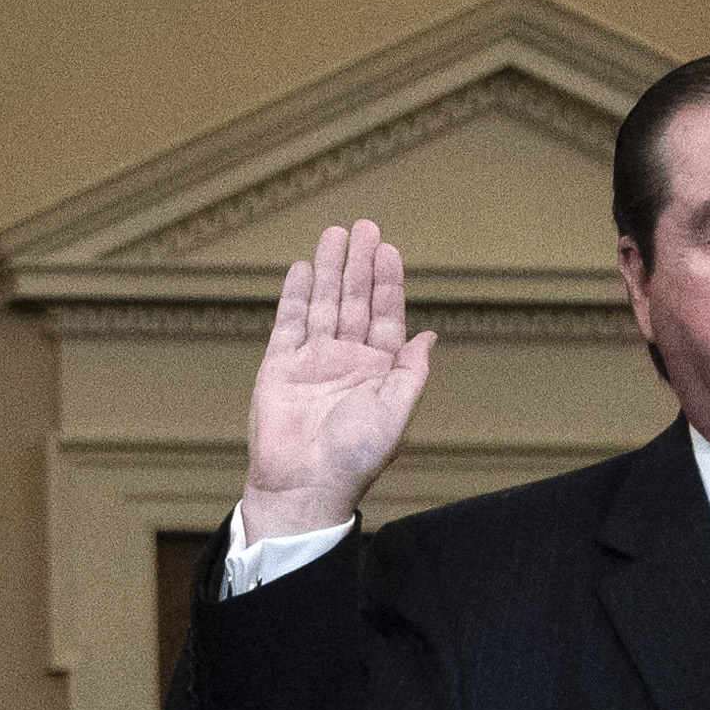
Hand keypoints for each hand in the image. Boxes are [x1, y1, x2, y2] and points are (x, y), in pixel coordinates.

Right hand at [233, 220, 434, 546]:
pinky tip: (300, 269)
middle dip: (358, 263)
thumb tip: (430, 335)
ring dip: (328, 269)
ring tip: (333, 234)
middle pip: (353, 300)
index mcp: (377, 370)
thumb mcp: (397, 412)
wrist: (304, 483)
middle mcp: (346, 359)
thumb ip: (411, 372)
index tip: (387, 248)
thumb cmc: (355, 457)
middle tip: (363, 226)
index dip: (388, 281)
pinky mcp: (279, 365)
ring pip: (322, 303)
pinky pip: (288, 323)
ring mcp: (312, 360)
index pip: (385, 315)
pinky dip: (294, 295)